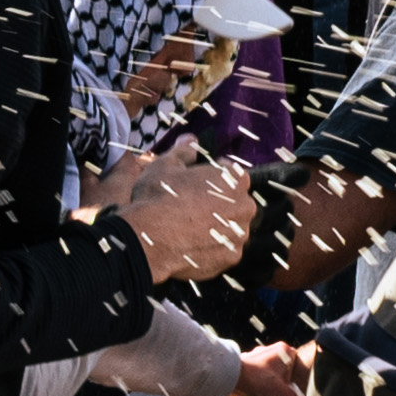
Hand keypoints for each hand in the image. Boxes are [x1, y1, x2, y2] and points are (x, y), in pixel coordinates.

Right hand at [96, 140, 253, 283]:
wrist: (149, 239)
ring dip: (216, 227)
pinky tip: (191, 246)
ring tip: (188, 231)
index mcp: (234, 178)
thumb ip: (183, 151)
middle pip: (234, 202)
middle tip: (189, 209)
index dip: (209, 178)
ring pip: (230, 227)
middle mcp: (246, 205)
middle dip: (217, 204)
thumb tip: (191, 139)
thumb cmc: (157, 197)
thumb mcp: (165, 165)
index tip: (193, 185)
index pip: (229, 173)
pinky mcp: (232, 256)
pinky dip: (212, 248)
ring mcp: (240, 233)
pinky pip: (224, 250)